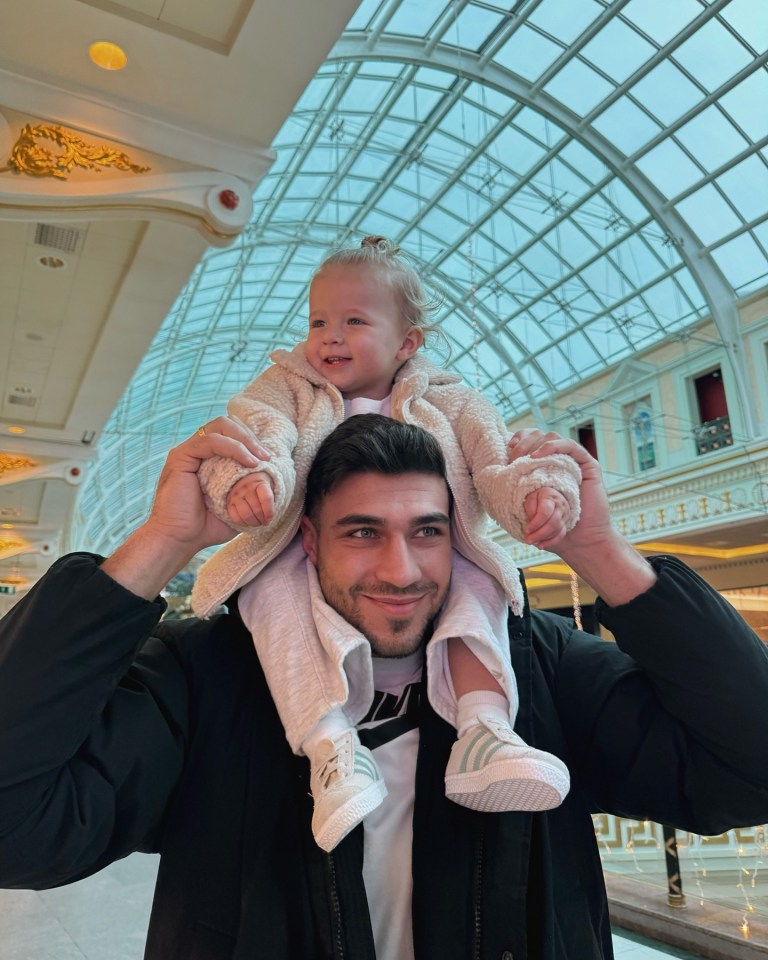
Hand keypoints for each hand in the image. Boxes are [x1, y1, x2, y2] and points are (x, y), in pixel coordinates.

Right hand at [102, 417, 269, 598]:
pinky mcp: (181, 457)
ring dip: (246, 440)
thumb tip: (275, 485)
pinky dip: (233, 448)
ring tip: (262, 458)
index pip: (232, 432)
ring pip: (221, 426)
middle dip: (251, 437)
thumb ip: (251, 490)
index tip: (269, 458)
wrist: (180, 540)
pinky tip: (249, 462)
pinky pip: (210, 441)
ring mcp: (188, 451)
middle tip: (267, 456)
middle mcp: (197, 450)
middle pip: (228, 423)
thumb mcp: (237, 506)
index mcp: (208, 457)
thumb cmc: (206, 527)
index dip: (252, 439)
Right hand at [226, 473, 274, 526]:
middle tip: (265, 522)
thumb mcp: (269, 487)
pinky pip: (235, 517)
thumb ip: (270, 500)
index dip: (269, 511)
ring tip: (257, 523)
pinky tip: (248, 522)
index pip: (266, 498)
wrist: (243, 479)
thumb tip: (269, 518)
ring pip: (246, 514)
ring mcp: (236, 495)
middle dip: (262, 520)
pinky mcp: (229, 502)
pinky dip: (243, 523)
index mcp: (259, 483)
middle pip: (257, 509)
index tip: (270, 518)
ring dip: (253, 523)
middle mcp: (247, 488)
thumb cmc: (259, 487)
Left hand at [508, 429, 609, 554]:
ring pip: (553, 436)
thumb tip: (491, 476)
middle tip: (514, 459)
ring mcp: (574, 461)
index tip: (507, 449)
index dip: (519, 438)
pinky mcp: (588, 465)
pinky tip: (538, 455)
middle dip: (523, 442)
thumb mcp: (527, 505)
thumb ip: (515, 489)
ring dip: (535, 443)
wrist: (578, 540)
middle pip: (539, 435)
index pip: (530, 439)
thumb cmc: (551, 525)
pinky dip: (553, 446)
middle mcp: (559, 459)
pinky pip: (571, 446)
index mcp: (544, 464)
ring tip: (524, 459)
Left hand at [522, 486, 569, 549]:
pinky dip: (551, 542)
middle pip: (552, 523)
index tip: (526, 530)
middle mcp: (560, 506)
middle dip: (539, 534)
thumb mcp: (530, 497)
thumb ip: (531, 508)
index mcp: (550, 497)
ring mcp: (564, 515)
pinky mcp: (565, 524)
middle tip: (528, 540)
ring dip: (544, 539)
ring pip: (557, 530)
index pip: (545, 512)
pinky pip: (561, 535)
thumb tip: (532, 520)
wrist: (550, 496)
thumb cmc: (537, 497)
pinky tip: (541, 546)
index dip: (536, 523)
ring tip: (531, 542)